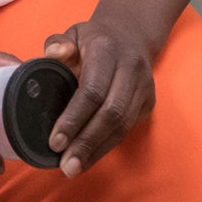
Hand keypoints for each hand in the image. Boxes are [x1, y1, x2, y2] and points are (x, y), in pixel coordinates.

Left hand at [43, 18, 156, 177]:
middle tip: (65, 166)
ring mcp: (143, 87)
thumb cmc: (91, 39)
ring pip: (122, 125)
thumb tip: (52, 54)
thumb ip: (57, 43)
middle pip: (110, 113)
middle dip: (86, 142)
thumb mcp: (71, 33)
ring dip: (97, 150)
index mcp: (106, 49)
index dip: (74, 118)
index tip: (55, 141)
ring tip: (73, 168)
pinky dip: (106, 146)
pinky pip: (127, 129)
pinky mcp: (148, 102)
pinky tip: (88, 158)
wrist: (129, 35)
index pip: (92, 89)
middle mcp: (130, 69)